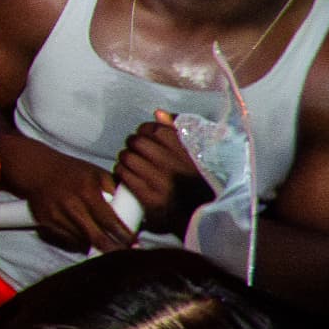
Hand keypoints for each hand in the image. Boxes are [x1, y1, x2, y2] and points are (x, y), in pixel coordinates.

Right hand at [14, 148, 131, 251]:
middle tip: (125, 253)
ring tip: (108, 247)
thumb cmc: (72, 172)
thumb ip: (112, 188)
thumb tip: (130, 207)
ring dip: (96, 246)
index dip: (123, 234)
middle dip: (113, 248)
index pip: (109, 220)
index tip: (134, 242)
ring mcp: (57, 216)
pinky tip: (88, 240)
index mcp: (87, 192)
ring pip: (82, 240)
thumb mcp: (95, 173)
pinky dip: (80, 241)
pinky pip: (68, 239)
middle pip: (96, 236)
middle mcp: (71, 206)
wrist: (38, 170)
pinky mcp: (46, 222)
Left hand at [114, 111, 208, 236]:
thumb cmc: (204, 183)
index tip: (146, 139)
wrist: (207, 216)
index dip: (145, 132)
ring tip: (131, 164)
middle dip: (133, 144)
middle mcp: (174, 162)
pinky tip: (126, 175)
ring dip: (125, 159)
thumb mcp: (203, 152)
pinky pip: (124, 174)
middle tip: (135, 152)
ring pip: (127, 157)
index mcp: (188, 149)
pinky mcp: (149, 196)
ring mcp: (160, 179)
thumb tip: (158, 113)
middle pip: (137, 141)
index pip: (154, 129)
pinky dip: (121, 172)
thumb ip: (181, 129)